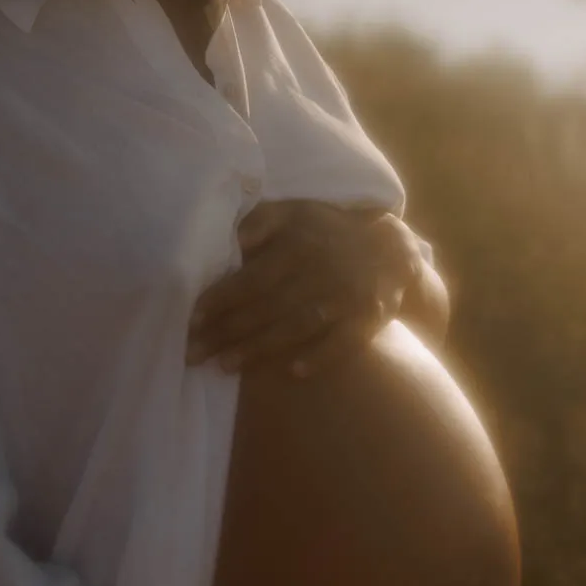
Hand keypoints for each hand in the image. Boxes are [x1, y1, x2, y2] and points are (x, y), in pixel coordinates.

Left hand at [186, 200, 428, 379]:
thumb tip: (228, 240)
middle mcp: (321, 270)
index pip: (252, 276)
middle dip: (227, 331)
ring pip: (298, 325)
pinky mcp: (369, 318)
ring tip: (224, 366)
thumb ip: (260, 221)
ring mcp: (347, 296)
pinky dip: (320, 357)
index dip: (220, 299)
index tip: (192, 320)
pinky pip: (344, 341)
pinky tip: (293, 373)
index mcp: (298, 243)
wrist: (393, 251)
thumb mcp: (295, 213)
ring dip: (260, 348)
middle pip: (267, 306)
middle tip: (192, 353)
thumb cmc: (328, 232)